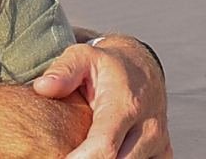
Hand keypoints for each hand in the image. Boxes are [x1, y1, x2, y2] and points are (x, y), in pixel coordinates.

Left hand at [32, 36, 171, 158]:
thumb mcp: (81, 56)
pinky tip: (99, 155)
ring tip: (80, 152)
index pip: (104, 146)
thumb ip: (63, 71)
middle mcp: (148, 127)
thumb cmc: (105, 65)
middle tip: (59, 156)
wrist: (141, 68)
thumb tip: (42, 87)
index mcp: (125, 105)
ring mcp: (158, 143)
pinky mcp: (163, 153)